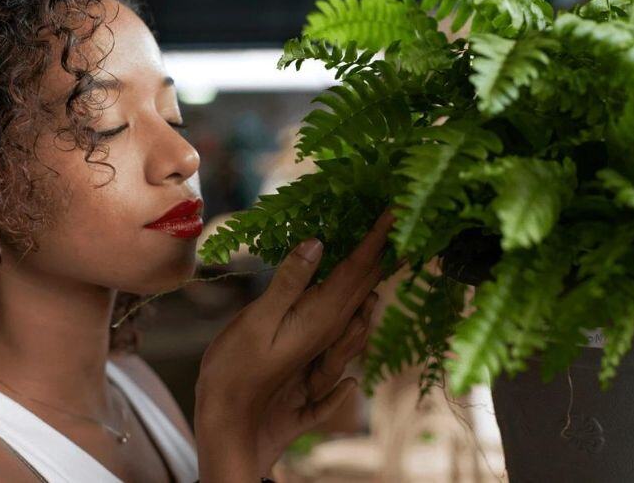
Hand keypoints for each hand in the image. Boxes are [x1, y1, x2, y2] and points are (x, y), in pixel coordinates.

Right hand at [194, 208, 396, 481]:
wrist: (232, 425)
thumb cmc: (236, 373)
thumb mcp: (257, 323)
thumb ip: (289, 283)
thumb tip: (317, 242)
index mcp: (321, 316)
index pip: (357, 268)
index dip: (377, 236)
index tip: (396, 208)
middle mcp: (331, 328)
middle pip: (366, 282)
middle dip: (384, 249)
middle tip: (401, 218)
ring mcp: (324, 342)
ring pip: (360, 302)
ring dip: (376, 273)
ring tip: (389, 250)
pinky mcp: (313, 351)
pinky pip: (348, 322)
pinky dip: (360, 301)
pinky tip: (365, 299)